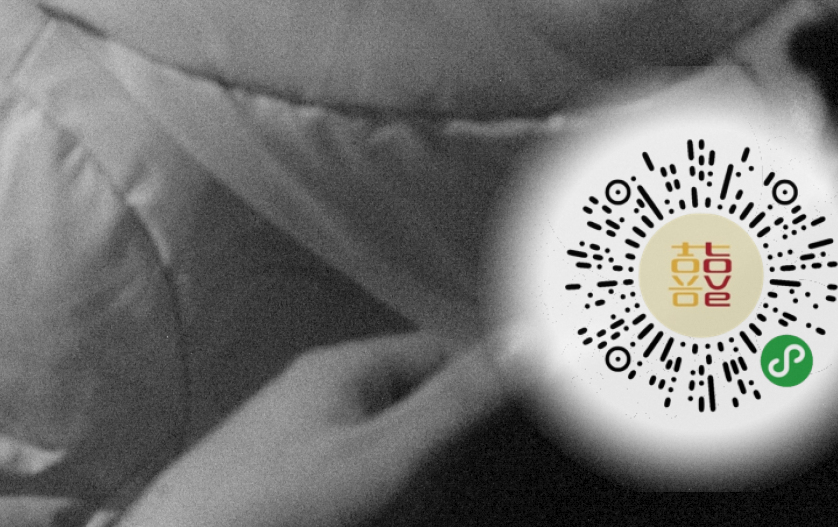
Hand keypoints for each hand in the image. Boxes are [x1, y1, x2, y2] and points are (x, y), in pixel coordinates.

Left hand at [118, 333, 509, 526]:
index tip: (551, 395)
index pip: (435, 349)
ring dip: (431, 451)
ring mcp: (299, 434)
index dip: (489, 369)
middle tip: (530, 447)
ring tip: (486, 477)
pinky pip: (359, 464)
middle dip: (464, 414)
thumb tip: (530, 338)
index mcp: (342, 367)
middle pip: (411, 390)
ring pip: (386, 431)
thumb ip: (452, 404)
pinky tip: (414, 500)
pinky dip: (395, 477)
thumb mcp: (381, 453)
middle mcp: (319, 389)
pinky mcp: (289, 476)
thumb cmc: (287, 496)